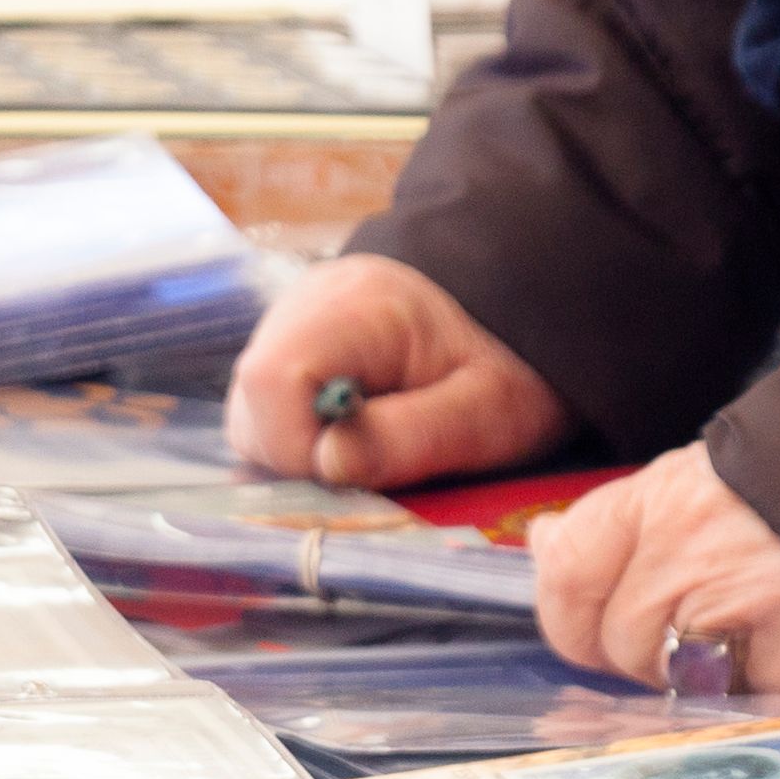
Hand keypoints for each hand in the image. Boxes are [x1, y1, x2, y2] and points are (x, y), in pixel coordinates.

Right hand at [224, 251, 562, 489]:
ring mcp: (292, 321)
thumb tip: (328, 465)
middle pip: (253, 399)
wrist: (525, 306)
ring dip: (300, 449)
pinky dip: (304, 435)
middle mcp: (304, 305)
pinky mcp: (294, 344)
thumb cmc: (514, 363)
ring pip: (254, 407)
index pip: (271, 380)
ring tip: (373, 448)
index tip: (359, 474)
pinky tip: (359, 434)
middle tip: (374, 465)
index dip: (297, 446)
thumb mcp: (488, 411)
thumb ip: (412, 437)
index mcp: (355, 307)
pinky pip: (270, 405)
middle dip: (299, 455)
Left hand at [529, 443, 779, 696]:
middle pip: (619, 645)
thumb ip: (628, 520)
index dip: (571, 611)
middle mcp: (696, 561)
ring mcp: (753, 624)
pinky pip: (755, 711)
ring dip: (707, 681)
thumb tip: (545, 546)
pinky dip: (775, 698)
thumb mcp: (717, 472)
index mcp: (668, 500)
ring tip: (765, 636)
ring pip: (680, 690)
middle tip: (708, 624)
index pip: (568, 576)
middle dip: (649, 649)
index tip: (586, 622)